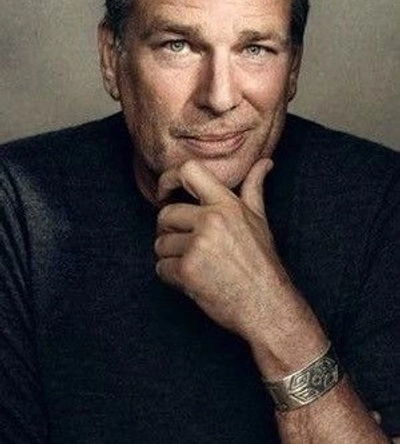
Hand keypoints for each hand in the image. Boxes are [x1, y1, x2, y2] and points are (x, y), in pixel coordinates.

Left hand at [154, 158, 306, 348]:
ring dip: (171, 256)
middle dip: (170, 231)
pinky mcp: (188, 271)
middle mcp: (212, 220)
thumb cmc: (262, 262)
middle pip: (165, 214)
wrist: (267, 305)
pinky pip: (161, 267)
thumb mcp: (259, 219)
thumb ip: (254, 187)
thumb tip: (266, 162)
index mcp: (227, 204)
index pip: (188, 171)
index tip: (164, 193)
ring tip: (197, 265)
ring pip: (161, 243)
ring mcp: (199, 245)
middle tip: (189, 245)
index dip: (169, 179)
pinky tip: (193, 280)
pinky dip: (171, 276)